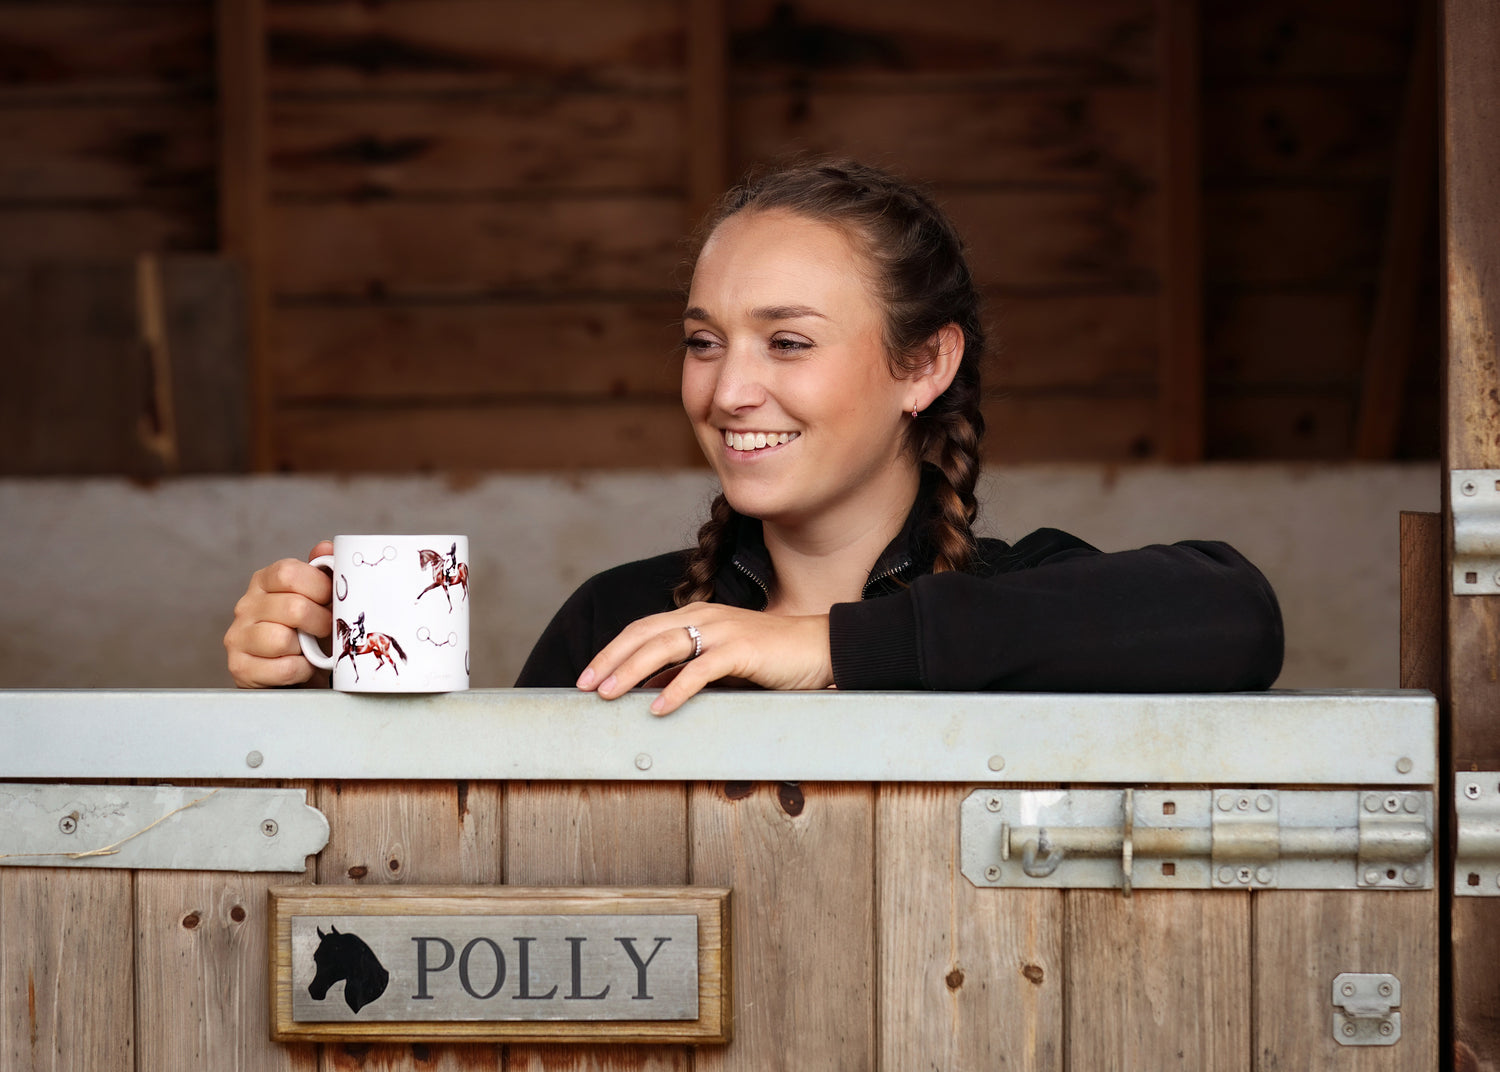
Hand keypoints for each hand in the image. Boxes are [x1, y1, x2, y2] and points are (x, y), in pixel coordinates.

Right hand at [223, 541, 333, 687]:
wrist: (298, 674)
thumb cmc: (310, 633)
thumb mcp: (320, 599)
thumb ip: (324, 571)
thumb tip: (326, 548)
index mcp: (265, 581)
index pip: (288, 573)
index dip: (319, 587)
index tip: (332, 599)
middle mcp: (246, 605)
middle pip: (292, 608)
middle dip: (321, 622)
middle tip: (328, 629)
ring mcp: (238, 636)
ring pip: (282, 639)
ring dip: (307, 649)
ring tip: (309, 649)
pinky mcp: (240, 667)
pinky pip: (282, 668)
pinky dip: (300, 670)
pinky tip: (300, 666)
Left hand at [576, 602, 832, 715]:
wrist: (818, 646)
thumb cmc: (771, 656)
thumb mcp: (721, 661)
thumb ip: (687, 669)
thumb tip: (653, 689)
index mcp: (696, 615)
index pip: (642, 629)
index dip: (612, 651)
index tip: (588, 675)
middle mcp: (704, 616)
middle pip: (643, 635)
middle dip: (610, 660)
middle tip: (584, 685)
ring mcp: (722, 630)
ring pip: (664, 647)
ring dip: (631, 672)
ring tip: (609, 694)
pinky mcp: (742, 649)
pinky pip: (701, 668)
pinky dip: (677, 687)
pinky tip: (660, 707)